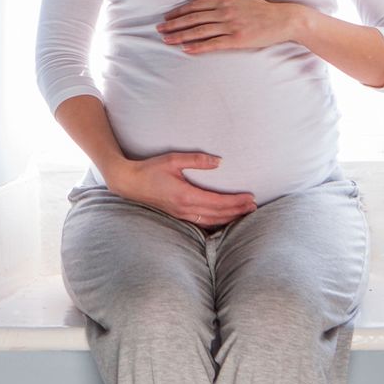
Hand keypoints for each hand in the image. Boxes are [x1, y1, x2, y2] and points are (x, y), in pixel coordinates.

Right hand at [108, 152, 256, 227]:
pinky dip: (216, 223)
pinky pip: (202, 224)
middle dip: (238, 211)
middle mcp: (185, 209)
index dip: (236, 201)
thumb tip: (219, 161)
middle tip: (254, 206)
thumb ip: (197, 160)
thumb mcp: (173, 160)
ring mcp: (181, 215)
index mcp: (185, 195)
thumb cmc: (150, 169)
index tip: (250, 198)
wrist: (129, 183)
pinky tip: (224, 221)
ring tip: (245, 214)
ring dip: (229, 218)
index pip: (217, 202)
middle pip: (218, 214)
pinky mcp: (178, 216)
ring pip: (211, 222)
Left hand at [157, 0, 300, 54]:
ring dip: (181, 36)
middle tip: (159, 29)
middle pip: (193, 18)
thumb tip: (206, 0)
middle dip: (174, 24)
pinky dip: (198, 47)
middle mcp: (224, 11)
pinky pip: (213, 44)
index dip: (179, 12)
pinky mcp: (237, 39)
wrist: (284, 19)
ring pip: (199, 31)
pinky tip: (186, 50)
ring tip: (167, 40)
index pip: (196, 6)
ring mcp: (230, 26)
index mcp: (225, 1)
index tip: (167, 17)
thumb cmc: (264, 9)